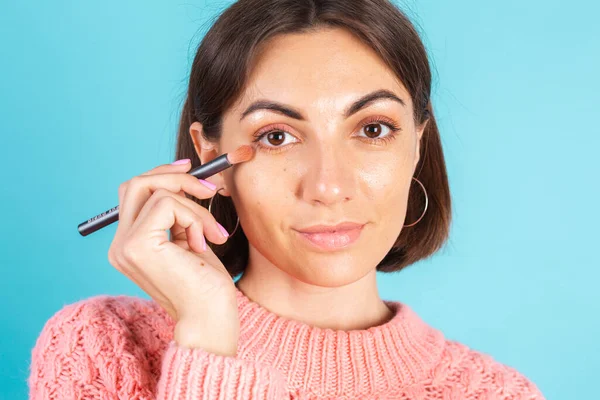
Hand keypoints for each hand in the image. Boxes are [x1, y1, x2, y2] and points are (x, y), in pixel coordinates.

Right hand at [107, 159, 239, 355]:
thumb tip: (185, 175)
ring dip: (195, 208)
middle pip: (136, 184)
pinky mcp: (138, 244)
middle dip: (175, 177)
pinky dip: (195, 218)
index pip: (134, 193)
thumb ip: (177, 213)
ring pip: (157, 192)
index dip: (162, 176)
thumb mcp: (189, 238)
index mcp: (129, 244)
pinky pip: (169, 204)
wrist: (210, 317)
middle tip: (209, 187)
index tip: (191, 170)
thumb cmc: (206, 284)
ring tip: (214, 234)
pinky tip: (203, 244)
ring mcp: (125, 245)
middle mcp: (120, 244)